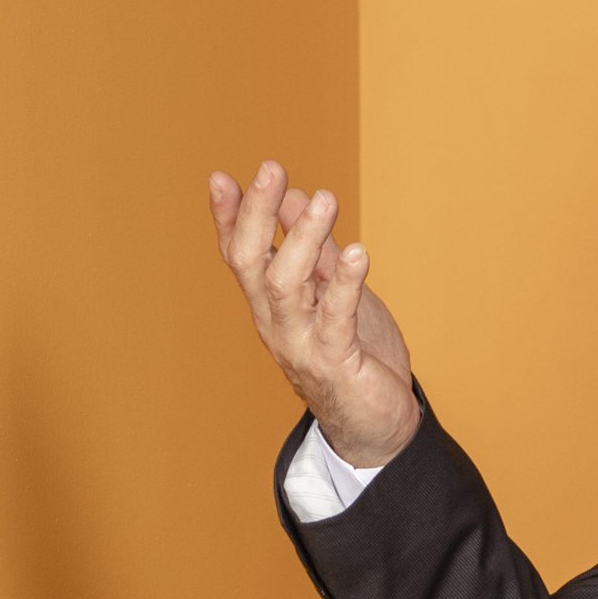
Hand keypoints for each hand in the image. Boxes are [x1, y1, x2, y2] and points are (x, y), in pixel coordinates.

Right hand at [208, 160, 419, 468]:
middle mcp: (276, 325)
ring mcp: (302, 346)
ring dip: (302, 238)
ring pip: (286, 286)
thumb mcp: (332, 293)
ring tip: (324, 198)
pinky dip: (346, 283)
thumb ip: (314, 251)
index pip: (239, 256)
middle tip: (272, 169)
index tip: (220, 178)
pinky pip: (335, 319)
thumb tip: (294, 196)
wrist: (377, 429)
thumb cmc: (355, 357)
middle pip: (252, 264)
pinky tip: (358, 253)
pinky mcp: (336, 365)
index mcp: (271, 306)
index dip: (228, 218)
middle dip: (257, 214)